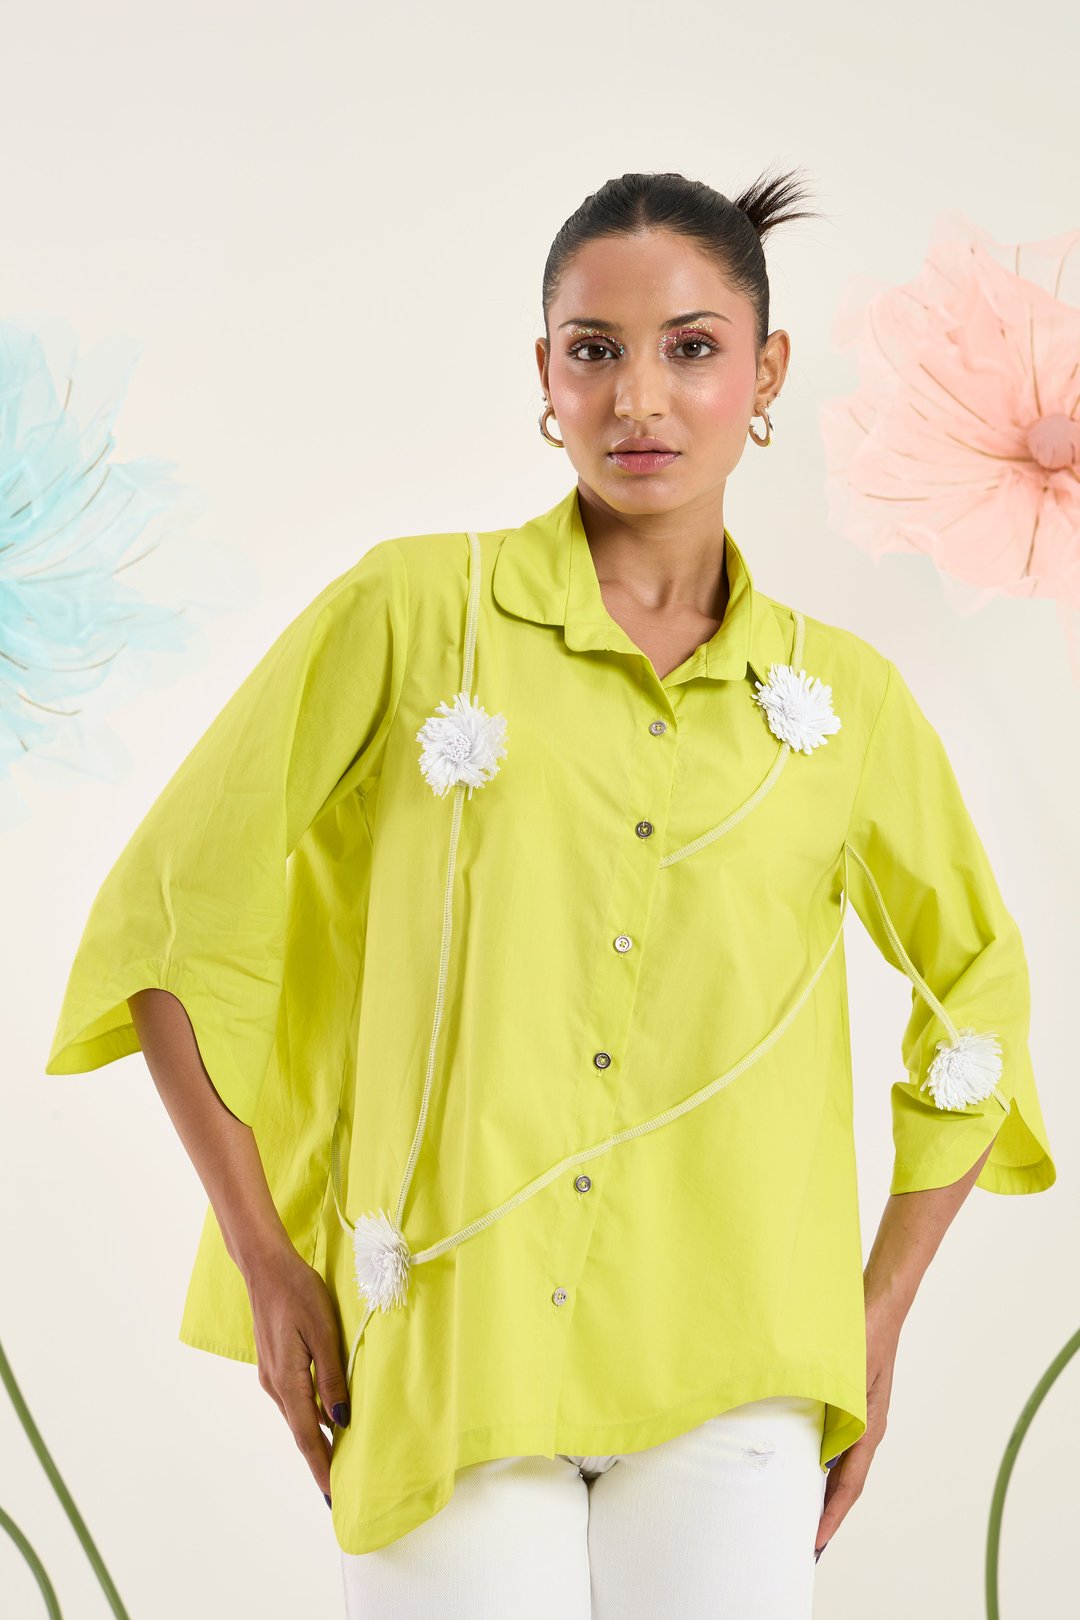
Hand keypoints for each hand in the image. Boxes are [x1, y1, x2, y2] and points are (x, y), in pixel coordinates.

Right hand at [244, 1243, 351, 1499]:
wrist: (266, 1267)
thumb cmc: (298, 1292)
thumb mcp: (323, 1331)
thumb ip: (332, 1377)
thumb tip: (340, 1419)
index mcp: (287, 1380)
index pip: (306, 1435)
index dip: (321, 1466)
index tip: (332, 1497)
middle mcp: (275, 1384)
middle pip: (300, 1431)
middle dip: (320, 1461)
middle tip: (340, 1490)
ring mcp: (272, 1374)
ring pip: (297, 1415)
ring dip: (315, 1439)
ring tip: (338, 1461)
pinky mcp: (275, 1363)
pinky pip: (295, 1399)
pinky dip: (310, 1416)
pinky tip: (327, 1419)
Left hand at [815, 1300, 900, 1558]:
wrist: (881, 1300)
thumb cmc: (866, 1329)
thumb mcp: (849, 1369)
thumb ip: (837, 1402)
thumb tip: (820, 1443)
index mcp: (868, 1425)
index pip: (849, 1483)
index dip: (832, 1514)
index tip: (816, 1540)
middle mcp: (864, 1425)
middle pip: (843, 1480)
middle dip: (824, 1510)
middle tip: (801, 1537)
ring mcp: (857, 1413)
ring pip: (837, 1461)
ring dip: (819, 1486)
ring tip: (796, 1508)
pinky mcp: (847, 1399)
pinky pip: (831, 1438)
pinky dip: (816, 1457)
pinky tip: (797, 1458)